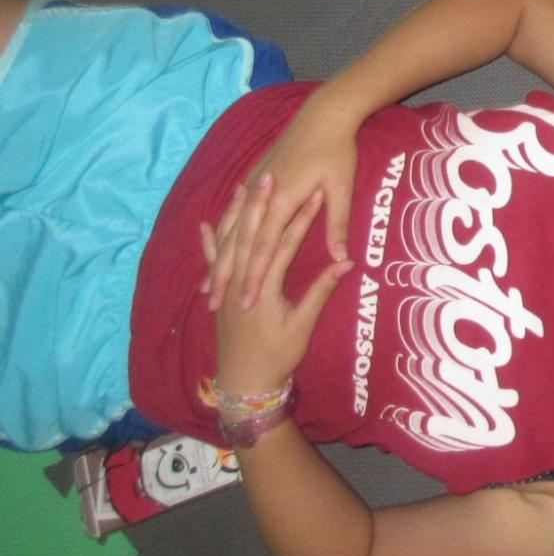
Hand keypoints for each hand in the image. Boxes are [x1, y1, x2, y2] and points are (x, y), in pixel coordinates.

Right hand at [203, 91, 359, 311]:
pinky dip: (222, 232)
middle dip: (225, 276)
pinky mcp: (253, 176)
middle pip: (239, 244)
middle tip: (212, 307)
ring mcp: (253, 184)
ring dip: (218, 258)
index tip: (244, 304)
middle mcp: (261, 195)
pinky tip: (214, 244)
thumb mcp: (342, 188)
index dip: (253, 278)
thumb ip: (337, 224)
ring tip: (207, 285)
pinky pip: (233, 211)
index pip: (265, 249)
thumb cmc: (337, 151)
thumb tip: (341, 258)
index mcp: (283, 201)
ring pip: (230, 229)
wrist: (323, 114)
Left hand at [203, 182, 350, 395]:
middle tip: (275, 174)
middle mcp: (244, 280)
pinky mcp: (222, 293)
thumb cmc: (279, 355)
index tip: (318, 193)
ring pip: (232, 241)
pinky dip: (211, 242)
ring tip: (246, 185)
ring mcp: (229, 286)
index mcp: (266, 287)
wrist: (245, 382)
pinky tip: (206, 224)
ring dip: (238, 214)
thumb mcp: (304, 324)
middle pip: (254, 235)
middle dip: (264, 204)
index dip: (303, 218)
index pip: (284, 244)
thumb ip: (321, 290)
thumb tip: (346, 260)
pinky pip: (213, 261)